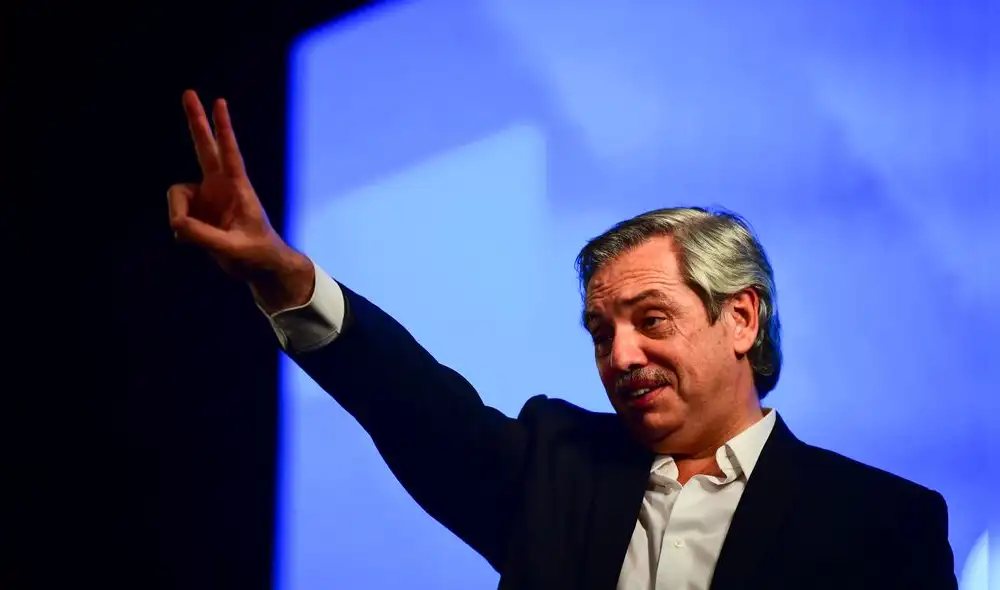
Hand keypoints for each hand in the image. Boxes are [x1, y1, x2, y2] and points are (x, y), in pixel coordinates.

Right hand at [168, 90, 312, 309]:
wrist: (259, 267)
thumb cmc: (257, 255)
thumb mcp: (233, 250)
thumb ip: (204, 237)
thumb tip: (177, 225)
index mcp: (238, 188)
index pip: (230, 153)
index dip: (223, 129)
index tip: (219, 102)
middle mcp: (220, 187)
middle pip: (204, 147)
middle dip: (196, 121)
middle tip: (188, 92)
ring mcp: (207, 197)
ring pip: (176, 196)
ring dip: (179, 216)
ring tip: (194, 236)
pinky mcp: (197, 211)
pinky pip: (177, 216)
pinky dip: (182, 229)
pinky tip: (195, 240)